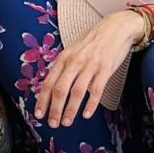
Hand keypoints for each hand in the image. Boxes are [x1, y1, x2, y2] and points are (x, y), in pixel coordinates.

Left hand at [34, 9, 147, 127]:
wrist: (115, 28)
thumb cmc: (92, 43)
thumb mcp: (72, 51)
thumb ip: (63, 68)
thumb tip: (51, 88)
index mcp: (63, 58)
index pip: (48, 83)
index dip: (42, 100)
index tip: (38, 115)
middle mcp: (74, 62)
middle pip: (60, 89)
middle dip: (54, 109)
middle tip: (53, 124)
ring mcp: (90, 65)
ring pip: (77, 91)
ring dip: (70, 109)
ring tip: (67, 122)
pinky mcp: (105, 68)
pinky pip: (96, 89)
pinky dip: (91, 104)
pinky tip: (87, 114)